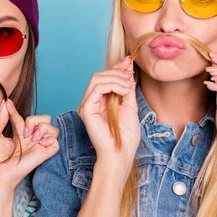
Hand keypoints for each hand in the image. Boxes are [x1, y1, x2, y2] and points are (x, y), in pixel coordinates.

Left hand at [0, 99, 59, 199]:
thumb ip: (1, 118)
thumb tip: (5, 102)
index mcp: (19, 134)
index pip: (23, 118)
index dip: (15, 110)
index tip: (7, 103)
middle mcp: (31, 139)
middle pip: (44, 119)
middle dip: (34, 120)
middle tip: (24, 131)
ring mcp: (39, 145)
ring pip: (52, 127)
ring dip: (42, 128)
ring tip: (31, 138)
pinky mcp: (45, 153)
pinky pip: (56, 141)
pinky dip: (49, 138)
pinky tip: (38, 142)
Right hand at [77, 57, 138, 179]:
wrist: (121, 153)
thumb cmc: (125, 135)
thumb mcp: (130, 105)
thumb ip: (126, 88)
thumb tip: (127, 69)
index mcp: (100, 101)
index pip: (104, 78)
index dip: (116, 68)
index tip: (128, 62)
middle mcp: (90, 101)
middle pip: (99, 75)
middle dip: (117, 72)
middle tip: (130, 75)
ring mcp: (86, 105)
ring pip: (97, 79)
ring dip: (116, 78)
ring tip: (128, 86)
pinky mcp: (86, 109)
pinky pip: (96, 88)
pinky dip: (112, 85)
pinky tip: (124, 91)